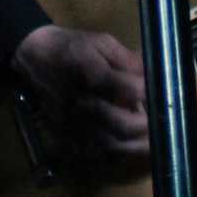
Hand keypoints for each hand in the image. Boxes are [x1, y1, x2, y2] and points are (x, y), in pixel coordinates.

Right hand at [8, 22, 148, 171]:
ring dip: (134, 146)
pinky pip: (92, 152)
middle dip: (147, 127)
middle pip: (121, 125)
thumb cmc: (72, 46)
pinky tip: (124, 146)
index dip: (149, 94)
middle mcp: (81, 101)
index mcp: (91, 73)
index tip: (164, 94)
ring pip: (109, 144)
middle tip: (161, 123)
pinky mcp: (64, 132)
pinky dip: (112, 154)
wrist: (32, 56)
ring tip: (151, 141)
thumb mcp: (102, 42)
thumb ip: (129, 60)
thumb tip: (155, 75)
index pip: (129, 89)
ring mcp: (72, 121)